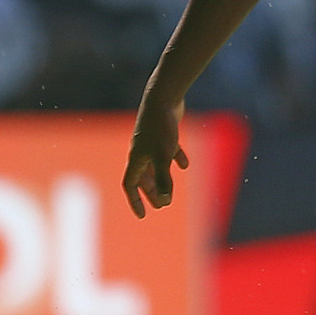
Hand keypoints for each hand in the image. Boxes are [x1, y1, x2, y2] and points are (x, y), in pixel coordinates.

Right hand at [123, 98, 188, 217]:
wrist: (162, 99)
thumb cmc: (160, 129)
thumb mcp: (163, 157)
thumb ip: (164, 179)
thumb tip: (164, 201)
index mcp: (136, 159)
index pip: (130, 185)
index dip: (135, 201)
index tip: (142, 215)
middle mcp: (141, 152)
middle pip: (143, 177)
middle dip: (151, 193)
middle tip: (160, 205)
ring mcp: (152, 142)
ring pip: (154, 166)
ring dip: (161, 179)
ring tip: (169, 192)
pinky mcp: (164, 134)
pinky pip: (168, 151)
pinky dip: (175, 159)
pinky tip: (185, 165)